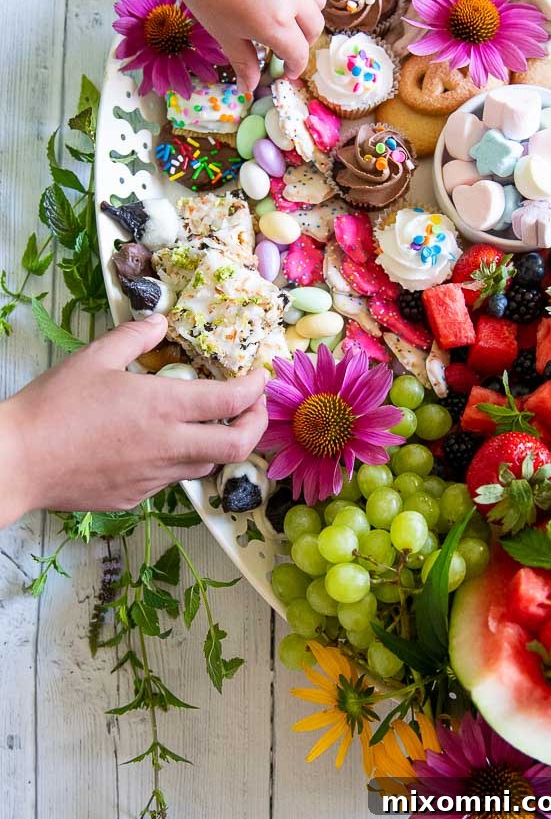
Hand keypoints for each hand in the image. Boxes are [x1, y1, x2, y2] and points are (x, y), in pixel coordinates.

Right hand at [0, 315, 267, 525]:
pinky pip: (173, 479)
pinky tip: (162, 445)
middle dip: (256, 424)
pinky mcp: (137, 496)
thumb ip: (135, 336)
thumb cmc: (55, 405)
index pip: (232, 401)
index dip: (255, 389)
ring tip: (208, 424)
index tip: (259, 378)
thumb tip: (161, 322)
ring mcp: (154, 476)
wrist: (19, 461)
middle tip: (252, 407)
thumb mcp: (95, 357)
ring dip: (219, 444)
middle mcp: (169, 445)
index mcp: (163, 407)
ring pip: (208, 465)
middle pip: (239, 446)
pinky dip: (182, 460)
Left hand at [131, 0, 325, 90]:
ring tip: (286, 16)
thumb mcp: (223, 32)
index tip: (285, 71)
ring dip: (306, 14)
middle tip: (284, 46)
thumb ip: (244, 61)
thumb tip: (250, 87)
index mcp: (276, 23)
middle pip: (314, 29)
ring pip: (317, 0)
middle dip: (301, 42)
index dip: (293, 68)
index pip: (298, 54)